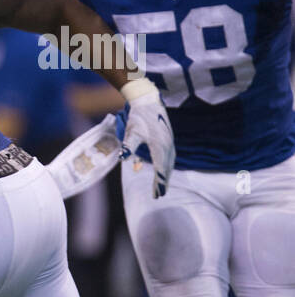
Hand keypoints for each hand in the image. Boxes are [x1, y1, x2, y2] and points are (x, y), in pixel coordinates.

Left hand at [120, 77, 174, 197]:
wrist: (148, 101)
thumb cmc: (138, 118)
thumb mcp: (131, 133)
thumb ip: (128, 147)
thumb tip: (125, 160)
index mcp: (160, 146)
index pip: (160, 169)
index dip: (158, 183)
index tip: (156, 195)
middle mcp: (168, 145)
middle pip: (167, 168)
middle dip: (163, 182)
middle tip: (159, 195)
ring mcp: (170, 141)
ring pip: (170, 163)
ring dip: (166, 175)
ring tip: (162, 187)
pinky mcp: (169, 138)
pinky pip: (169, 156)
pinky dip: (167, 166)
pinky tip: (163, 171)